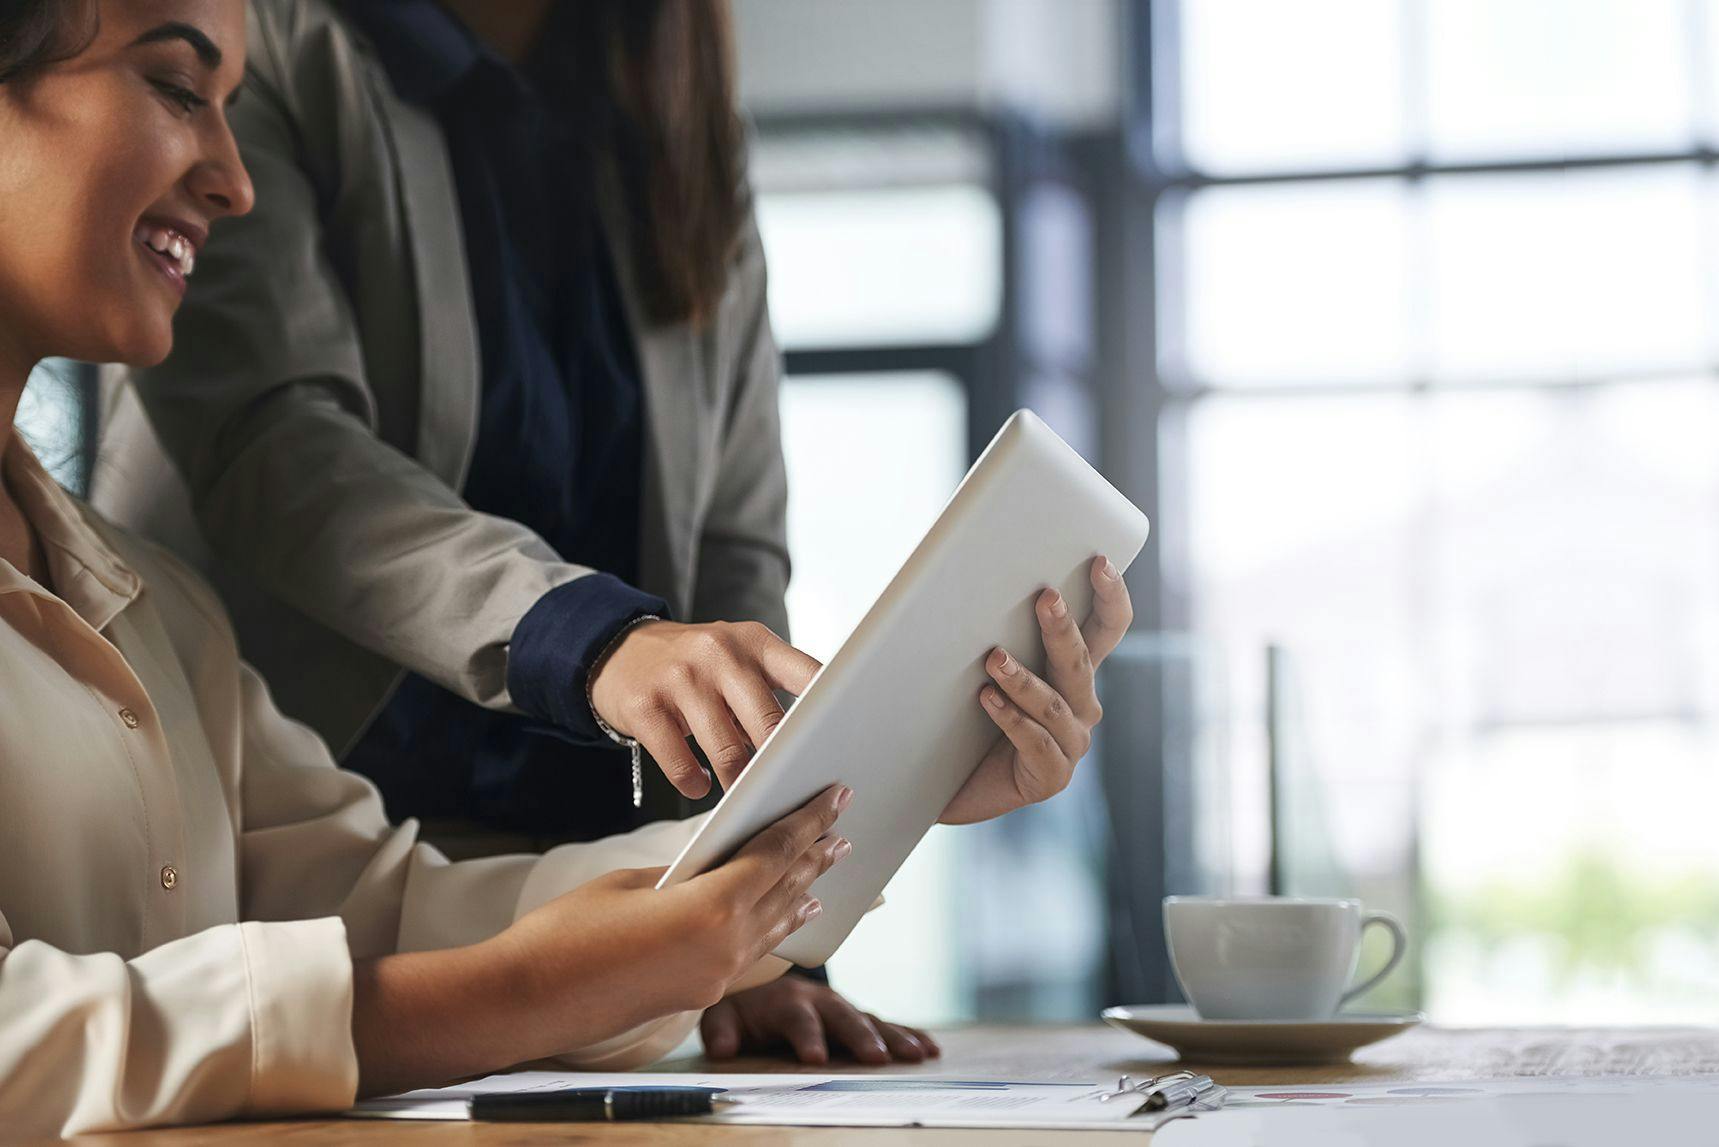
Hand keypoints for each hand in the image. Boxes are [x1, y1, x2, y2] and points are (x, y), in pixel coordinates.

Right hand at [497, 785, 852, 1051]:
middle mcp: (727, 947)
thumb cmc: (566, 932)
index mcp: (714, 908)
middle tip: (842, 827)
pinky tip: (788, 918)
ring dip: (802, 892)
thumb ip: (682, 872)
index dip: (810, 821)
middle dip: (815, 855)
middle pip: (786, 889)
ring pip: (775, 925)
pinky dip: (776, 928)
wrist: (527, 999)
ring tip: (827, 866)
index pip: (777, 854)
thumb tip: (713, 866)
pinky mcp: (698, 995)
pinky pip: (754, 954)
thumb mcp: (629, 883)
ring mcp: (715, 978)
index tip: (837, 796)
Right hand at [590, 620, 822, 796]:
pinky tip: (699, 784)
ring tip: (743, 796)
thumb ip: (772, 690)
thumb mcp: (737, 658)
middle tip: (790, 791)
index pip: (807, 674)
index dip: (830, 710)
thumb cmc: (694, 665)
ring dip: (739, 783)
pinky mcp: (645, 707)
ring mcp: (680, 678)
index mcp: (754, 643)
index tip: (844, 744)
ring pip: (727, 751)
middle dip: (781, 764)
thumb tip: (813, 745)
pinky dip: (695, 783)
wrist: (617, 651)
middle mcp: (719, 654)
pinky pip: (680, 763)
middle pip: (769, 723)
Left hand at [701, 975, 941, 1065]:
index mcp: (785, 999)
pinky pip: (886, 1025)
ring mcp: (842, 1008)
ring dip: (893, 1037)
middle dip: (859, 1037)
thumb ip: (722, 1030)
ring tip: (917, 1055)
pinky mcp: (858, 1018)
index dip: (806, 1035)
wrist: (758, 987)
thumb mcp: (723, 1016)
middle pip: (842, 1017)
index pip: (797, 1017)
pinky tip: (930, 1048)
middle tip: (876, 1058)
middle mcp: (818, 1000)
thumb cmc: (741, 1008)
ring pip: (870, 1020)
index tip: (814, 1058)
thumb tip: (723, 1049)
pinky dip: (909, 1034)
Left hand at [939, 556, 1132, 824]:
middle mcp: (1081, 706)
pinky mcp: (1051, 777)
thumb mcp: (978, 666)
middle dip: (1064, 628)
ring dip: (1024, 679)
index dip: (1112, 595)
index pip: (1108, 628)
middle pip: (1083, 662)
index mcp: (1071, 672)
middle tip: (1045, 597)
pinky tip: (987, 700)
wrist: (939, 784)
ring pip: (1056, 703)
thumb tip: (964, 571)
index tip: (1100, 561)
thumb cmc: (960, 717)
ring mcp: (1071, 743)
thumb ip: (989, 628)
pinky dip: (1012, 719)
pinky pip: (1038, 742)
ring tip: (993, 658)